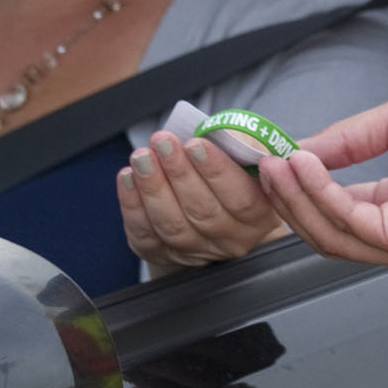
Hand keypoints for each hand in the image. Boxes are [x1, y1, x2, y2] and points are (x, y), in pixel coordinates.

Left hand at [117, 129, 284, 271]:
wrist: (219, 221)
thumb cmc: (236, 182)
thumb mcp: (252, 167)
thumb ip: (246, 151)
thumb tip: (229, 130)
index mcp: (259, 216)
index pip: (240, 198)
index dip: (216, 171)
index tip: (197, 142)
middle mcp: (230, 240)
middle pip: (202, 212)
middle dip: (179, 173)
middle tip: (164, 140)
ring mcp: (195, 252)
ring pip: (172, 225)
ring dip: (153, 187)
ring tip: (142, 156)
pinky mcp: (163, 256)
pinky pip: (145, 234)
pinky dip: (132, 206)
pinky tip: (127, 178)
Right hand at [258, 84, 387, 270]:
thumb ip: (343, 143)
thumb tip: (298, 151)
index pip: (336, 212)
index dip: (299, 190)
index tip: (269, 164)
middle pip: (324, 230)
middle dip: (287, 197)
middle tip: (261, 165)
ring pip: (330, 232)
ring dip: (295, 196)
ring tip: (274, 162)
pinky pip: (349, 222)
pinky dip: (319, 192)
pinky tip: (302, 163)